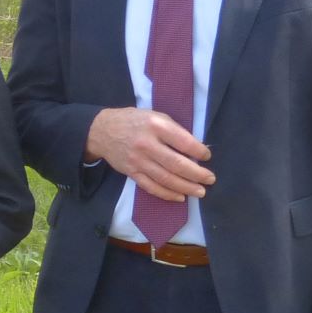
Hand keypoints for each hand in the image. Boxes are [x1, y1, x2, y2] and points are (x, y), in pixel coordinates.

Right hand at [86, 107, 213, 203]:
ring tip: (200, 192)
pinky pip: (151, 187)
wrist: (102, 131)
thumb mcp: (155, 116)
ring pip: (165, 178)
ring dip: (185, 187)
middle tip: (210, 179)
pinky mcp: (132, 173)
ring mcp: (138, 161)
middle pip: (176, 164)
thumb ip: (173, 130)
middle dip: (196, 174)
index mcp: (155, 126)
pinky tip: (180, 197)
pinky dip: (167, 194)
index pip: (183, 141)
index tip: (207, 156)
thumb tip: (195, 148)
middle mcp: (147, 144)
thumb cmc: (133, 121)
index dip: (198, 151)